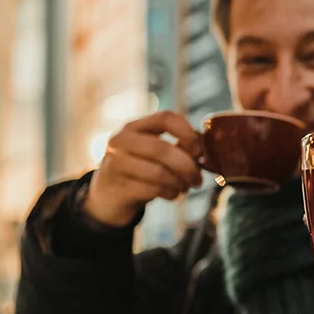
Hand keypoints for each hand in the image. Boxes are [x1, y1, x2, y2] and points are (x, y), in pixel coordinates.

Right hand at [84, 111, 203, 227]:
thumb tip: (205, 150)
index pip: (166, 118)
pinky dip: (169, 193)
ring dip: (179, 183)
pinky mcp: (116, 187)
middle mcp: (122, 140)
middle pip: (162, 148)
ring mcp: (115, 163)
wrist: (108, 196)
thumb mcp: (156, 154)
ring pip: (158, 172)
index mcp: (135, 127)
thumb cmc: (140, 171)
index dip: (187, 132)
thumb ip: (180, 147)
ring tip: (184, 187)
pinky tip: (171, 194)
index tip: (199, 150)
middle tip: (197, 179)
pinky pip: (151, 190)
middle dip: (187, 166)